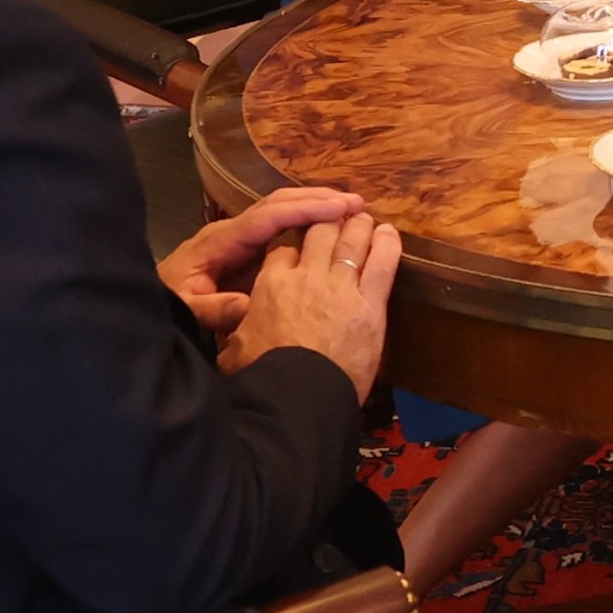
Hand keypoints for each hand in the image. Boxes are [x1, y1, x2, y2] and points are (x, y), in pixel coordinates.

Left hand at [159, 184, 363, 334]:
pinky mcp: (247, 249)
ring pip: (282, 212)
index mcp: (220, 241)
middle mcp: (232, 231)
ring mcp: (240, 238)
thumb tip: (246, 304)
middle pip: (278, 204)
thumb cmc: (170, 305)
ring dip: (316, 206)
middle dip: (317, 199)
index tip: (339, 208)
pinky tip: (331, 228)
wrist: (155, 304)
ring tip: (352, 209)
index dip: (304, 210)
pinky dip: (308, 222)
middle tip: (357, 202)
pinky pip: (281, 229)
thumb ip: (214, 310)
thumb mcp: (187, 311)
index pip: (267, 217)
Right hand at [222, 212, 400, 397]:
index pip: (283, 243)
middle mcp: (306, 276)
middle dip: (330, 219)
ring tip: (364, 217)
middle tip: (341, 215)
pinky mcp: (370, 305)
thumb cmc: (262, 378)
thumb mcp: (235, 346)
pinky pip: (382, 263)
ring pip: (351, 240)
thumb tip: (223, 322)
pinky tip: (389, 233)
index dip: (294, 233)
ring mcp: (340, 287)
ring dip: (359, 225)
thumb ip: (236, 323)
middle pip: (320, 230)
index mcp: (271, 283)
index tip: (302, 231)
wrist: (298, 398)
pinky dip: (387, 244)